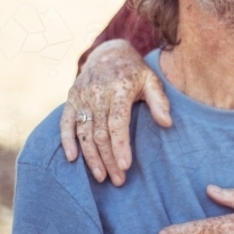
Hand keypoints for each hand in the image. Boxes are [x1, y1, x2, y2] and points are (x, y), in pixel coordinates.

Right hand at [59, 39, 171, 184]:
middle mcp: (98, 93)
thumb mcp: (152, 81)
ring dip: (91, 157)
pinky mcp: (71, 99)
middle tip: (118, 180)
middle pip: (100, 133)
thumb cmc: (135, 72)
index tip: (125, 166)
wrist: (108, 53)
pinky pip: (65, 123)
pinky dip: (67, 142)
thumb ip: (159, 101)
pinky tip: (73, 159)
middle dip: (108, 159)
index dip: (120, 146)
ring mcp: (82, 96)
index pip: (117, 123)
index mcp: (119, 89)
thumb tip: (167, 123)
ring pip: (84, 133)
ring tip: (101, 177)